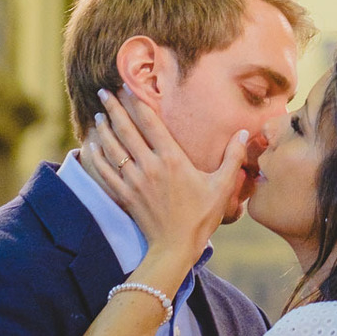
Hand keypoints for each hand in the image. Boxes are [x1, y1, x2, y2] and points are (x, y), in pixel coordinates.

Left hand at [85, 87, 248, 268]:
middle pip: (127, 130)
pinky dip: (96, 157)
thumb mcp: (223, 186)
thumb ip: (233, 157)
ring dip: (104, 129)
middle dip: (114, 108)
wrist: (174, 249)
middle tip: (104, 91)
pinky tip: (91, 146)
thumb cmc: (201, 217)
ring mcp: (134, 181)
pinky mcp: (125, 196)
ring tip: (99, 113)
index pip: (151, 123)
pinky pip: (105, 172)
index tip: (128, 86)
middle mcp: (150, 166)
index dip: (137, 102)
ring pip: (113, 149)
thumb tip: (245, 132)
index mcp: (173, 159)